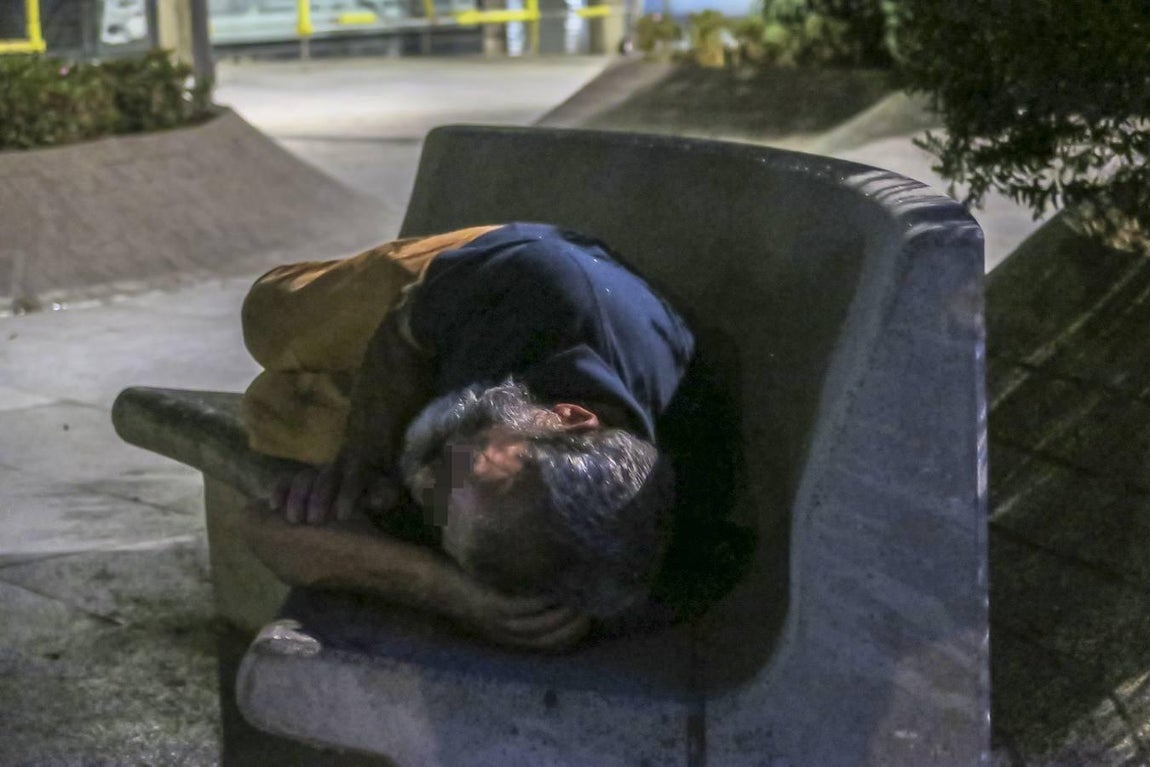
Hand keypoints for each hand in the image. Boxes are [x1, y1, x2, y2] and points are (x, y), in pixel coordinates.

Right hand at [272, 456, 402, 524]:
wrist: (353, 494)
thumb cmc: (370, 497)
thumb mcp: (382, 496)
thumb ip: (382, 496)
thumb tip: (376, 498)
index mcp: (357, 470)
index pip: (352, 478)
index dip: (347, 495)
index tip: (342, 516)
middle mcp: (334, 467)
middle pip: (324, 477)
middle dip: (319, 498)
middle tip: (315, 520)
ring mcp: (314, 473)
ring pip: (303, 478)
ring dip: (298, 498)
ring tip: (295, 520)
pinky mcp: (296, 481)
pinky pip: (284, 481)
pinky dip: (278, 492)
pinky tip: (274, 507)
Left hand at [438, 567, 590, 651]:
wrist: (425, 582)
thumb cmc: (460, 583)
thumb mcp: (490, 594)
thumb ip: (513, 594)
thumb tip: (546, 581)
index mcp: (504, 633)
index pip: (545, 644)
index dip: (570, 635)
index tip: (592, 619)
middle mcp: (501, 633)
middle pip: (545, 638)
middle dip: (572, 628)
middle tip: (595, 609)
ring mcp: (495, 620)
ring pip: (536, 626)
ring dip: (562, 616)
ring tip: (582, 600)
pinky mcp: (488, 604)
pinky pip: (521, 608)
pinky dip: (542, 603)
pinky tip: (557, 591)